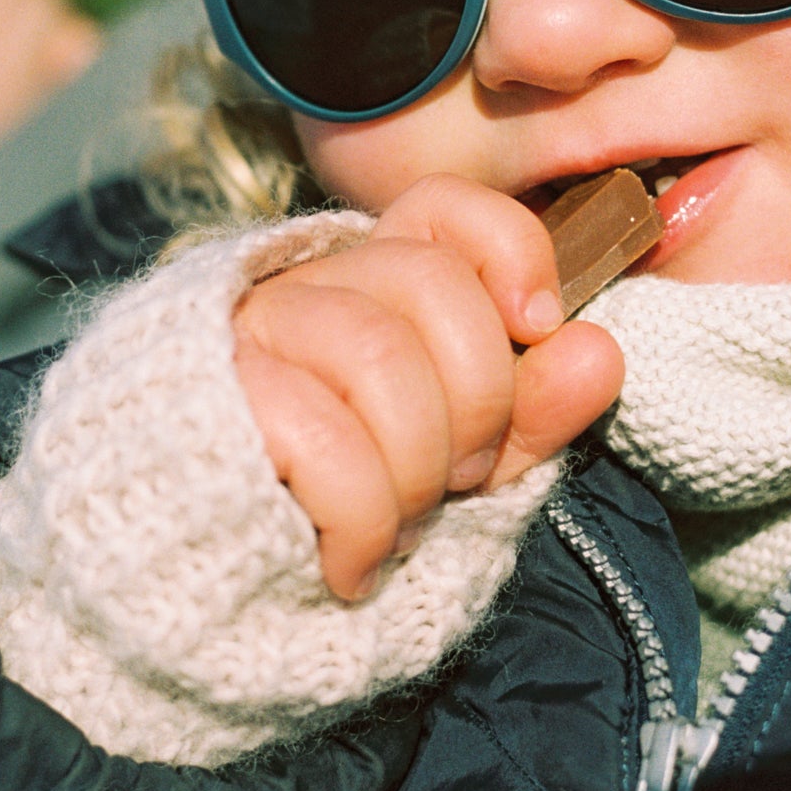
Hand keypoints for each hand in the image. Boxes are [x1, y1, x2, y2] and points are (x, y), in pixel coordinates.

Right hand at [233, 175, 623, 598]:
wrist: (193, 585)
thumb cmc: (333, 510)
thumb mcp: (452, 459)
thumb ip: (525, 407)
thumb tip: (597, 351)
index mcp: (364, 284)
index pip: (442, 206)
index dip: (508, 247)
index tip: (540, 322)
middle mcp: (300, 286)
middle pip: (428, 282)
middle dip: (476, 400)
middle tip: (454, 480)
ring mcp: (247, 335)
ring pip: (379, 357)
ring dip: (416, 471)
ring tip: (396, 528)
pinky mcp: (210, 400)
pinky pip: (324, 441)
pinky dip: (363, 521)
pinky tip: (348, 563)